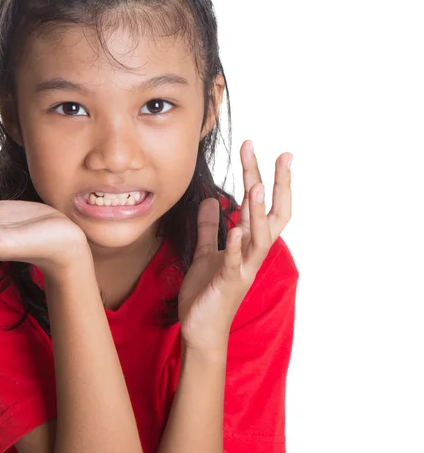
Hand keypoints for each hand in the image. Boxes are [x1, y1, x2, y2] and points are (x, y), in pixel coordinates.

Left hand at [178, 140, 291, 353]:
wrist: (200, 328)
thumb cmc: (206, 291)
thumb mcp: (205, 252)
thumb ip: (209, 227)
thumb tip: (211, 201)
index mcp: (248, 244)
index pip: (264, 206)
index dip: (265, 178)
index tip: (260, 149)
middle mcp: (252, 254)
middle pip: (271, 214)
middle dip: (274, 184)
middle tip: (278, 154)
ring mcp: (244, 269)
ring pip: (260, 237)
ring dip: (259, 212)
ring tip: (257, 185)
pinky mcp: (229, 283)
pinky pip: (235, 263)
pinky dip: (235, 245)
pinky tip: (235, 228)